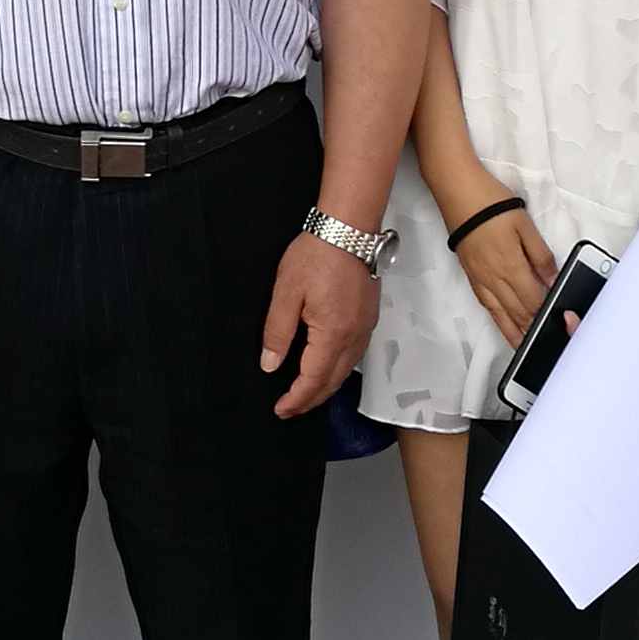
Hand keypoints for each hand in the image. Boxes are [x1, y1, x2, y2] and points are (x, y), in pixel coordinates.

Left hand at [261, 233, 380, 416]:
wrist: (349, 229)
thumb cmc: (316, 255)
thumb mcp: (286, 293)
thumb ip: (278, 332)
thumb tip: (270, 365)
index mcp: (331, 335)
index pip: (313, 380)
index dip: (296, 400)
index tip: (280, 410)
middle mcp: (353, 338)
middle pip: (332, 383)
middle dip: (310, 401)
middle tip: (290, 410)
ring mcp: (364, 329)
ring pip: (346, 372)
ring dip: (325, 388)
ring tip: (305, 395)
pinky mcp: (368, 319)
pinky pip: (353, 356)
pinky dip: (338, 371)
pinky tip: (325, 368)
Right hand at [449, 203, 557, 351]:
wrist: (458, 194)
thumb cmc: (491, 205)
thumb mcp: (524, 226)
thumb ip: (541, 256)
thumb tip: (552, 281)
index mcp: (511, 267)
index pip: (533, 302)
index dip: (545, 317)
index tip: (557, 326)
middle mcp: (494, 279)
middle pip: (518, 313)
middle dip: (533, 329)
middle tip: (546, 342)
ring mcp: (481, 280)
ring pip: (501, 315)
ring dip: (514, 332)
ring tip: (525, 347)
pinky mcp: (472, 277)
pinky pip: (487, 306)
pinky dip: (498, 321)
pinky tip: (504, 324)